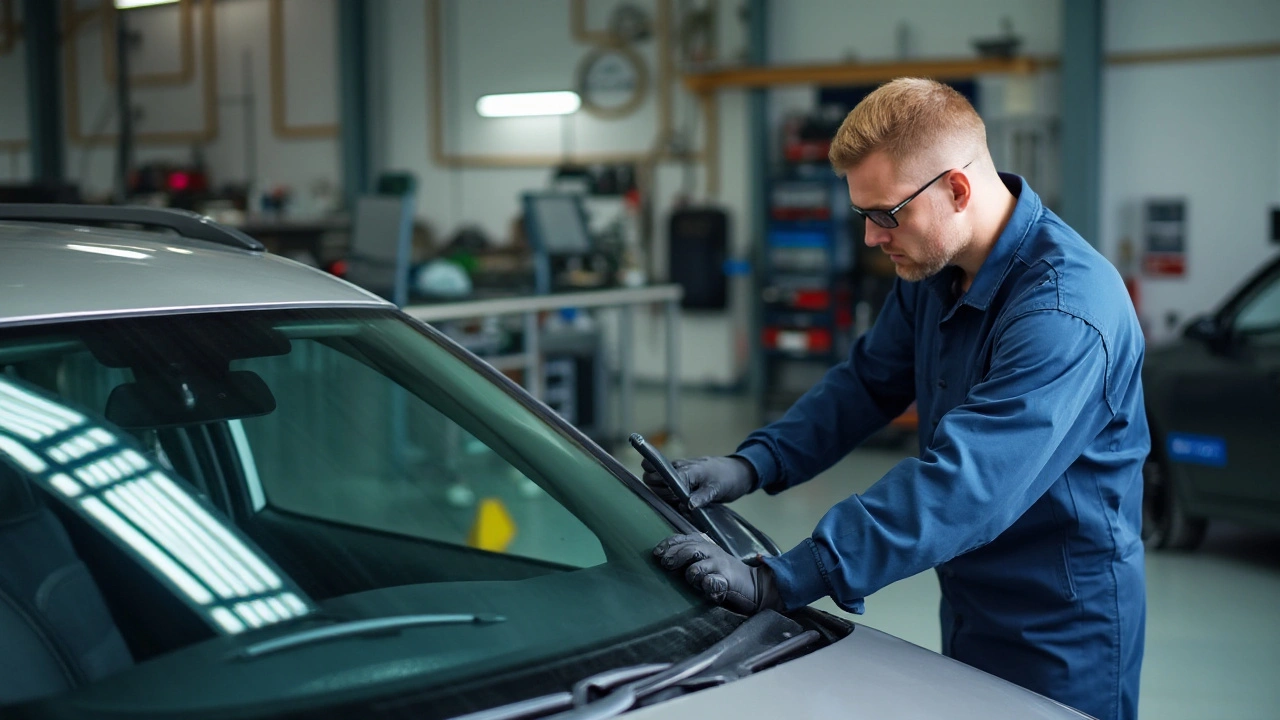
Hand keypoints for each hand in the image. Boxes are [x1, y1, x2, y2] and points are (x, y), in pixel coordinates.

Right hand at [641, 455, 756, 508]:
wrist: (736, 471)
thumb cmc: (727, 479)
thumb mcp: (717, 489)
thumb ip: (702, 497)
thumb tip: (687, 506)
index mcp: (686, 470)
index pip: (660, 477)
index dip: (665, 491)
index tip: (676, 499)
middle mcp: (677, 466)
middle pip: (651, 478)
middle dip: (659, 491)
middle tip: (676, 499)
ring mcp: (677, 468)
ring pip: (653, 477)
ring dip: (660, 490)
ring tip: (677, 497)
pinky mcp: (678, 472)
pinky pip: (662, 479)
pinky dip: (664, 488)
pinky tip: (676, 495)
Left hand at [653, 534, 779, 614]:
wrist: (752, 584)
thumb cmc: (720, 572)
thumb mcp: (704, 558)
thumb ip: (687, 555)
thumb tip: (661, 557)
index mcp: (704, 544)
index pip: (683, 539)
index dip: (668, 544)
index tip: (657, 553)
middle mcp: (712, 552)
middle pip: (690, 549)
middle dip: (675, 556)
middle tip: (666, 564)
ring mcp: (720, 566)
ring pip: (698, 567)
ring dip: (690, 574)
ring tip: (691, 579)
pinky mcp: (728, 581)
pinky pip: (712, 582)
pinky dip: (707, 585)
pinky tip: (706, 587)